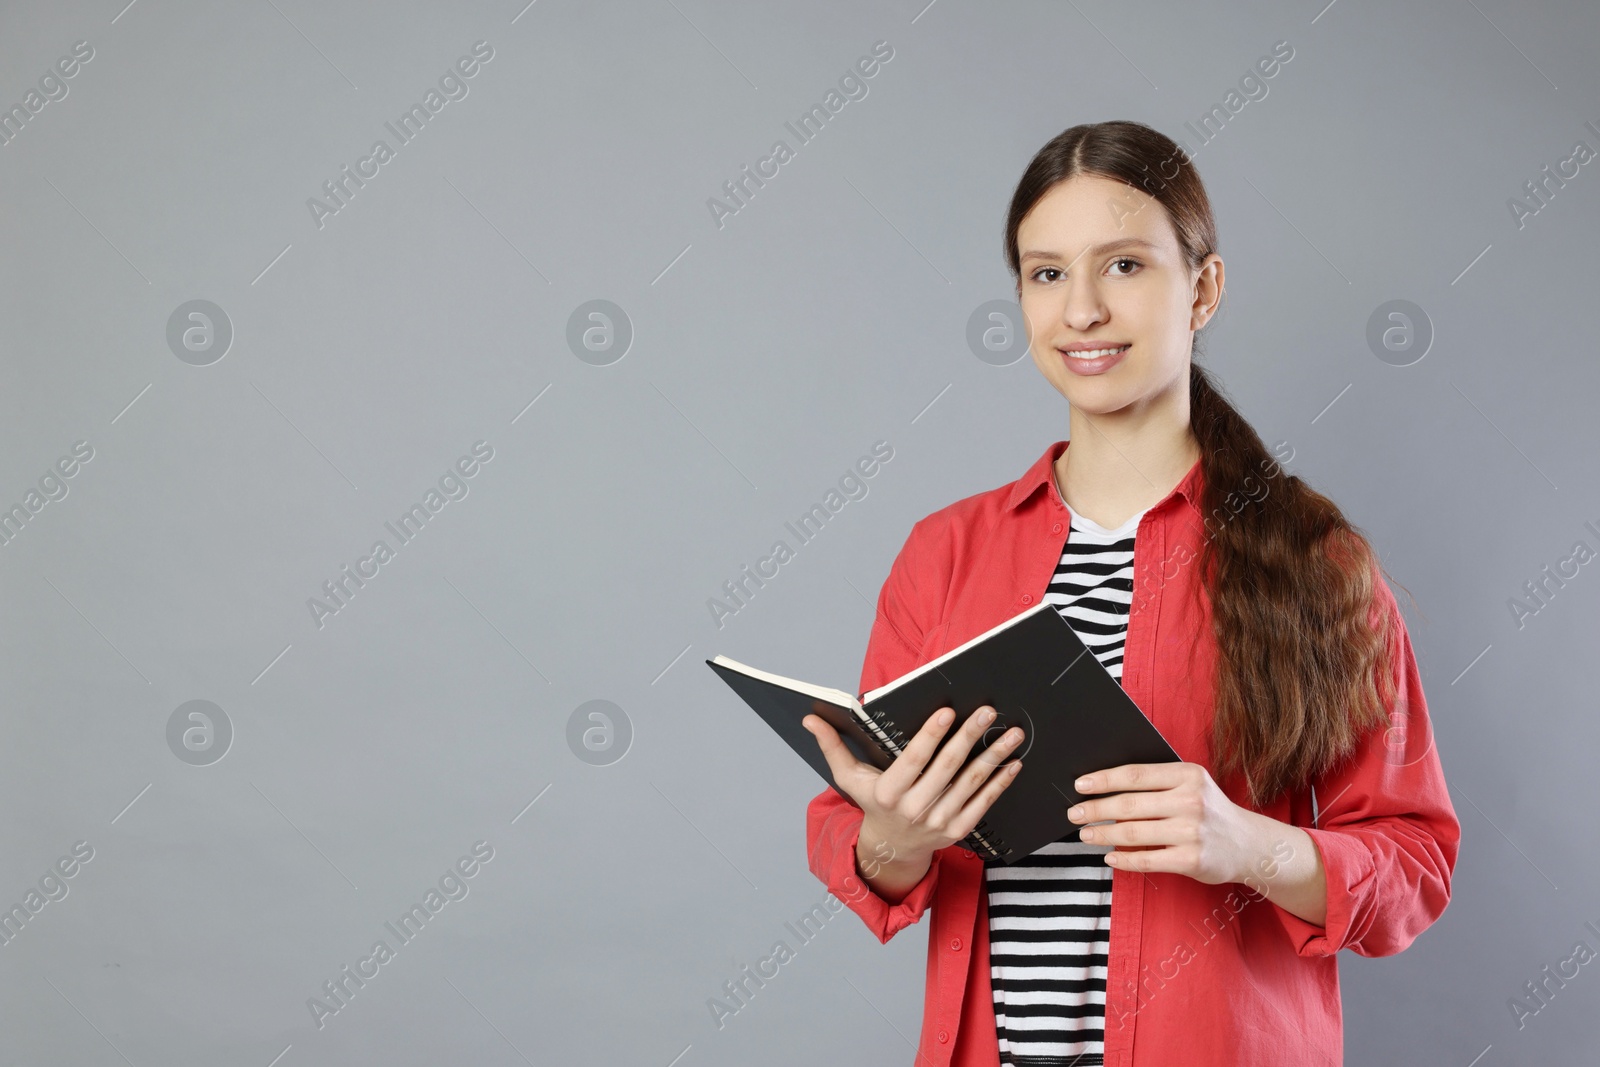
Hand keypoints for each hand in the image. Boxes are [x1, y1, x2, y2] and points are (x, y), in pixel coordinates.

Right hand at [802, 705, 1024, 865]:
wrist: (892, 848)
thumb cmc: (872, 803)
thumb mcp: (849, 778)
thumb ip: (832, 746)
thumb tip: (810, 719)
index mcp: (887, 793)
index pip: (913, 760)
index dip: (931, 735)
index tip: (948, 711)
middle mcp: (914, 810)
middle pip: (947, 768)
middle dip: (969, 737)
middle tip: (987, 711)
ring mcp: (938, 823)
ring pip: (971, 784)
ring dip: (995, 756)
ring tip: (1012, 732)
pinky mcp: (958, 832)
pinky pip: (983, 804)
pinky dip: (1001, 783)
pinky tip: (1013, 762)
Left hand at [1066, 762, 1257, 882]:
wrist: (1250, 844)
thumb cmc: (1210, 811)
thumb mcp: (1191, 785)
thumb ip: (1157, 784)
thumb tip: (1106, 788)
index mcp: (1187, 775)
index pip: (1134, 775)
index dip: (1103, 780)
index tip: (1080, 785)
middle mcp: (1190, 801)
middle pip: (1129, 804)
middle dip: (1095, 809)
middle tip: (1074, 813)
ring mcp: (1191, 832)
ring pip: (1133, 832)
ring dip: (1102, 834)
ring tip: (1086, 834)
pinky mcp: (1192, 860)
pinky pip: (1147, 860)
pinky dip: (1123, 859)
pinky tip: (1110, 856)